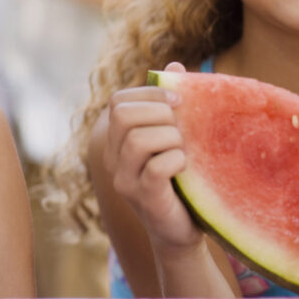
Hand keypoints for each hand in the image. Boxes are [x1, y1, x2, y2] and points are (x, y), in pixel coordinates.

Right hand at [104, 62, 202, 253]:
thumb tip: (173, 66)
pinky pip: (157, 166)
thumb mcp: (175, 138)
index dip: (149, 93)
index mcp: (117, 141)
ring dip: (170, 137)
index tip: (178, 100)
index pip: (118, 101)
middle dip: (159, 112)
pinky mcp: (143, 198)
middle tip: (181, 128)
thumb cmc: (179, 180)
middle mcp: (113, 159)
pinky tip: (185, 167)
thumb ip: (170, 104)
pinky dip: (177, 159)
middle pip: (122, 115)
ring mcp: (124, 180)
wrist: (182, 231)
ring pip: (138, 139)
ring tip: (183, 149)